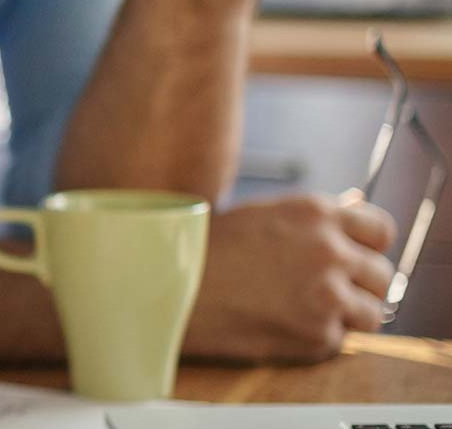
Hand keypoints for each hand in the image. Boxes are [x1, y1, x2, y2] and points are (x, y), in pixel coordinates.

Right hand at [183, 193, 397, 362]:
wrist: (164, 289)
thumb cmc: (203, 251)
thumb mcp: (262, 215)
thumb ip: (313, 216)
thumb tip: (356, 203)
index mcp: (317, 213)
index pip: (380, 229)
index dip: (367, 247)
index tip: (352, 259)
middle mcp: (330, 251)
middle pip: (380, 274)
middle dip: (357, 285)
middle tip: (323, 292)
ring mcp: (327, 294)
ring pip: (369, 313)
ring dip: (343, 316)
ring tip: (302, 313)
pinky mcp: (317, 334)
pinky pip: (336, 341)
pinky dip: (314, 339)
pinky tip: (278, 326)